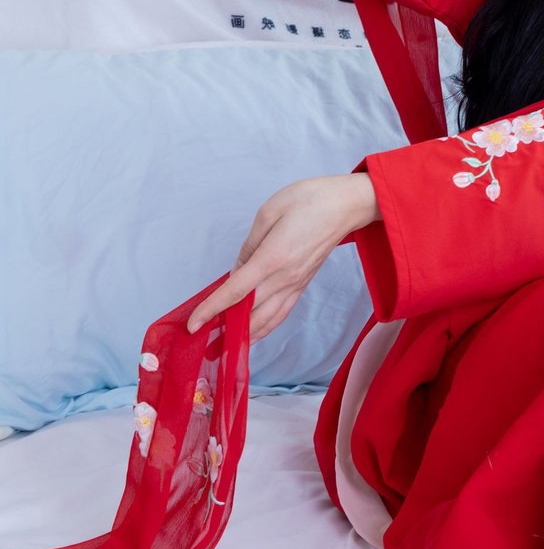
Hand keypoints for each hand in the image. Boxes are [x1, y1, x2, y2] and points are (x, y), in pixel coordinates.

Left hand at [187, 174, 380, 342]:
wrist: (346, 205)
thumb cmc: (309, 200)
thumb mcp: (269, 212)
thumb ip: (249, 245)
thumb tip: (237, 272)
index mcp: (273, 257)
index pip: (235, 292)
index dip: (211, 309)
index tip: (193, 324)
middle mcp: (285, 277)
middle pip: (249, 313)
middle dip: (223, 330)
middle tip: (201, 343)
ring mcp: (296, 284)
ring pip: (267, 321)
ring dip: (244, 337)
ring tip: (223, 347)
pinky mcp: (302, 285)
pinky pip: (281, 314)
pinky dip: (264, 328)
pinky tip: (253, 334)